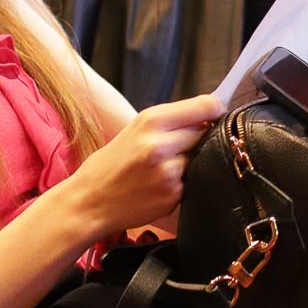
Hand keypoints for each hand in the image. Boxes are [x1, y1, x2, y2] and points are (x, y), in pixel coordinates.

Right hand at [63, 93, 224, 238]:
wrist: (89, 202)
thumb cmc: (111, 164)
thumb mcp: (135, 130)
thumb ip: (170, 122)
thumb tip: (209, 114)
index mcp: (151, 120)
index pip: (205, 106)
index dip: (217, 109)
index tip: (219, 113)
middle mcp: (161, 144)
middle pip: (207, 132)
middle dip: (203, 137)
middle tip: (184, 145)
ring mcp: (169, 172)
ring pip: (202, 158)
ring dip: (194, 161)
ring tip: (167, 167)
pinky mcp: (173, 195)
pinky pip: (193, 182)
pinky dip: (184, 182)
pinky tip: (162, 185)